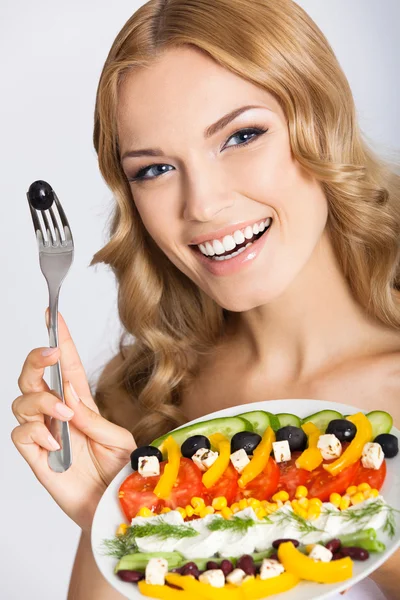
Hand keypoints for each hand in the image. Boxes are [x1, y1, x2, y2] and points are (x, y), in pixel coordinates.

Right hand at [11, 311, 135, 532]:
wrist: (111, 509)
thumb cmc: (119, 473)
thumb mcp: (119, 441)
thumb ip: (95, 419)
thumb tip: (69, 397)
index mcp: (82, 403)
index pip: (67, 365)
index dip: (61, 339)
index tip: (54, 315)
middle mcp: (59, 413)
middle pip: (34, 376)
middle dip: (37, 359)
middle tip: (50, 355)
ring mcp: (45, 433)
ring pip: (22, 400)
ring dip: (41, 400)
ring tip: (64, 416)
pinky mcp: (36, 456)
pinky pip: (20, 434)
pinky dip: (33, 432)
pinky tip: (52, 442)